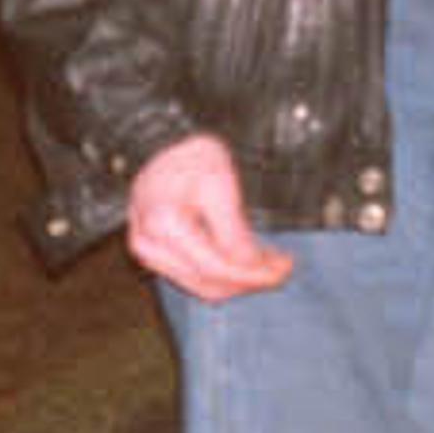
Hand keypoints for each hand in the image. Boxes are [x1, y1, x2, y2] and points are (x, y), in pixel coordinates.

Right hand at [125, 130, 291, 298]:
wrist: (164, 145)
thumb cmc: (193, 159)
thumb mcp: (220, 184)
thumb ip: (234, 230)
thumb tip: (256, 268)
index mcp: (164, 222)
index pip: (216, 265)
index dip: (256, 272)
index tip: (286, 265)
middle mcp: (149, 243)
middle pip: (209, 282)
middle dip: (251, 281)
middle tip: (282, 269)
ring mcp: (147, 252)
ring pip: (201, 287)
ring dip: (238, 283)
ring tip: (267, 267)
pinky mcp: (151, 255)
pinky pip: (191, 279)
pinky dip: (221, 277)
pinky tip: (244, 264)